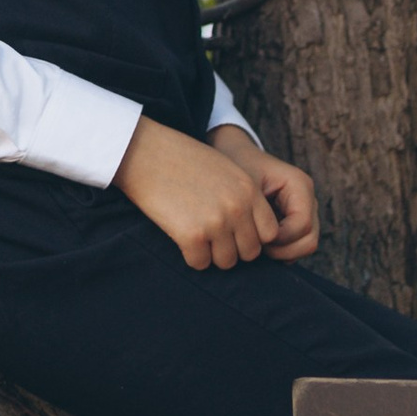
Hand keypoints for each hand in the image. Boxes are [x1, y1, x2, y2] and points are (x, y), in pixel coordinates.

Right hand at [120, 116, 282, 268]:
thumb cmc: (183, 160)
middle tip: (212, 237)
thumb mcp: (225, 170)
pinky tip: (180, 236)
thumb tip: (250, 231)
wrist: (146, 152)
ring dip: (212, 254)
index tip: (234, 232)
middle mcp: (238, 207)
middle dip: (232, 248)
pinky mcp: (191, 235)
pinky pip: (200, 263)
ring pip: (226, 262)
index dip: (252, 236)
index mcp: (249, 189)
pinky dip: (190, 256)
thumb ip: (243, 197)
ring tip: (196, 236)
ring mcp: (216, 222)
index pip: (270, 232)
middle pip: (250, 252)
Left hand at [210, 124, 319, 262]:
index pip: (302, 224)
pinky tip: (259, 244)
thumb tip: (259, 243)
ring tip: (257, 247)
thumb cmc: (237, 167)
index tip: (254, 237)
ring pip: (306, 246)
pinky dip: (281, 252)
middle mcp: (308, 199)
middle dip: (283, 250)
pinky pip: (297, 246)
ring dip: (282, 254)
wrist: (236, 157)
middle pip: (310, 240)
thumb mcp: (243, 185)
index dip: (280, 238)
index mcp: (300, 185)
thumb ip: (253, 211)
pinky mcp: (297, 222)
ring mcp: (305, 212)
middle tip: (256, 247)